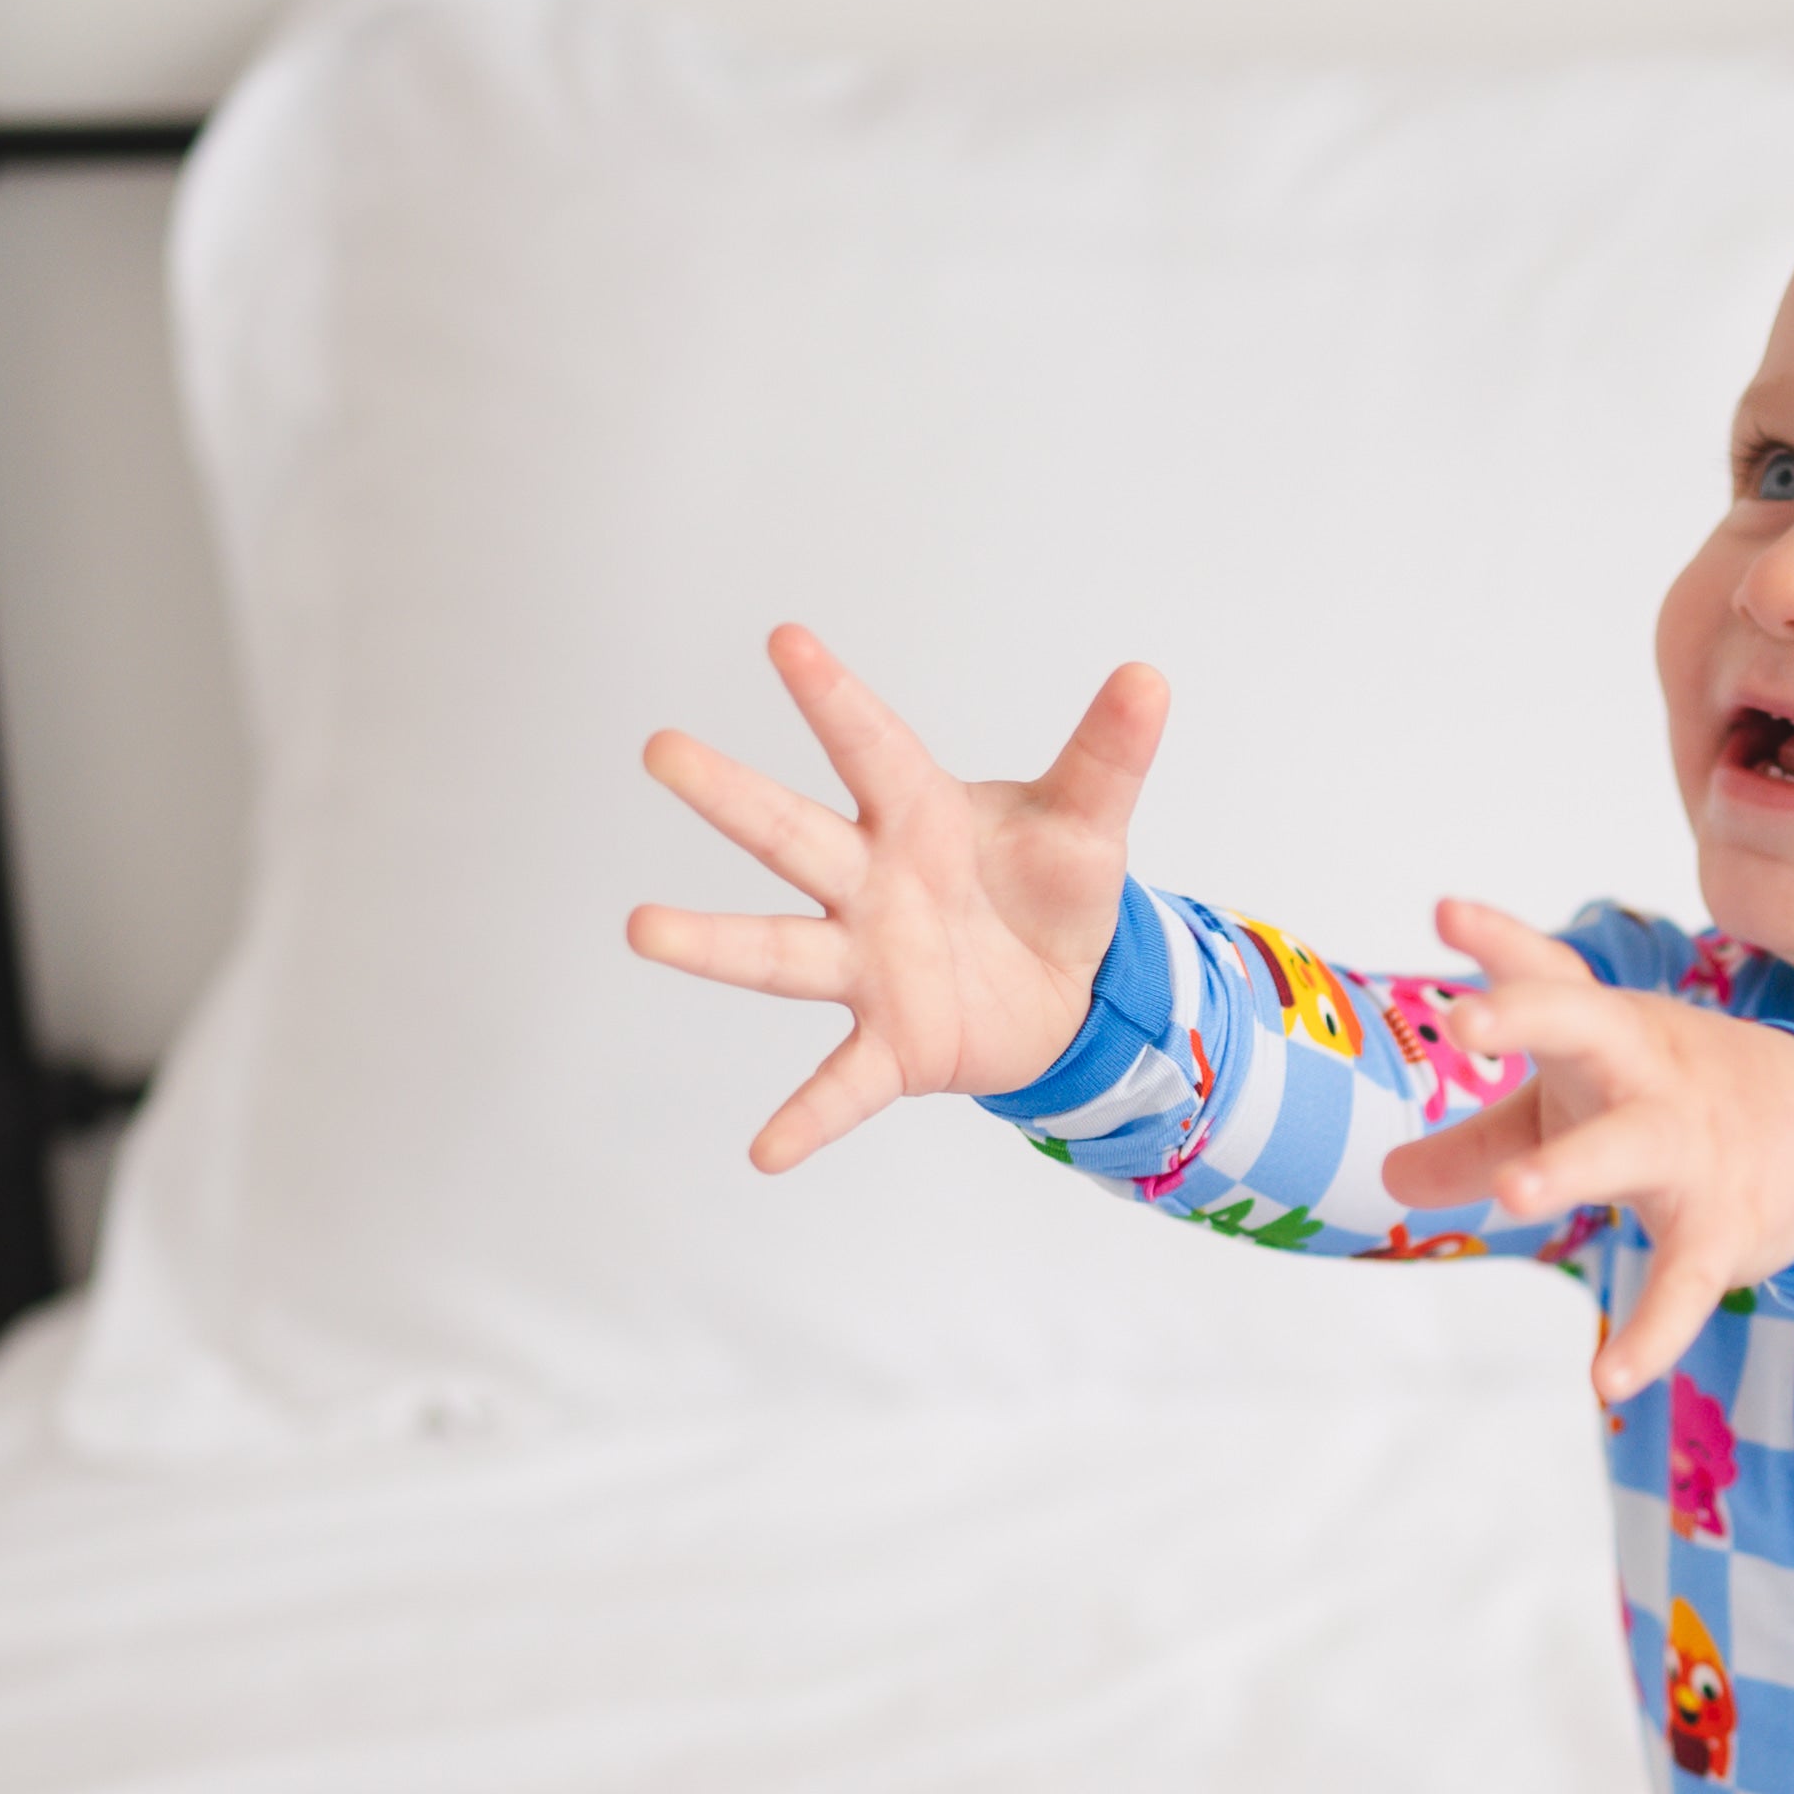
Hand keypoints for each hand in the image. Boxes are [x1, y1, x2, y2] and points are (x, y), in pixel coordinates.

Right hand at [627, 625, 1166, 1171]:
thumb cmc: (1044, 887)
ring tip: (642, 927)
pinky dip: (808, 1118)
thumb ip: (1109, 755)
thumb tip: (1150, 678)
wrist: (1066, 989)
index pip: (872, 748)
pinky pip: (842, 1084)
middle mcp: (871, 883)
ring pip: (780, 952)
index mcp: (917, 815)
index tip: (786, 640)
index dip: (833, 697)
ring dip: (713, 944)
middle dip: (731, 795)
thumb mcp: (1087, 822)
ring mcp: (868, 964)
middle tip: (662, 750)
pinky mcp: (892, 1044)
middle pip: (791, 835)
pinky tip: (765, 1153)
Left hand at [1388, 904, 1793, 1402]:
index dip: (1500, 941)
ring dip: (1573, 1166)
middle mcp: (1645, 1073)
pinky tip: (1609, 1380)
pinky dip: (1651, 1332)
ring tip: (1514, 1193)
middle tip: (1463, 1022)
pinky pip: (1683, 1282)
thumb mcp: (1572, 1107)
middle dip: (1530, 1018)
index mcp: (1605, 1031)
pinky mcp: (1720, 1227)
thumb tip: (1392, 1177)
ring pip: (1629, 1149)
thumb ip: (1482, 1138)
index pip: (1549, 975)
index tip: (1445, 911)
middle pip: (1588, 1028)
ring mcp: (1686, 1147)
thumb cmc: (1665, 1104)